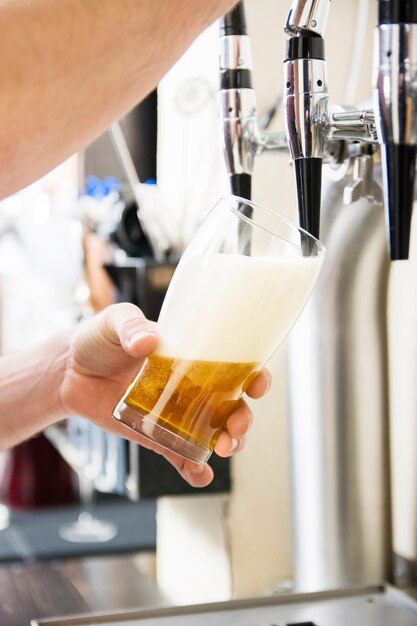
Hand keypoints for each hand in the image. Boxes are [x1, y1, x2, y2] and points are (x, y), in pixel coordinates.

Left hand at [60, 303, 270, 486]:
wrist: (68, 371)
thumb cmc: (98, 338)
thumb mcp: (114, 322)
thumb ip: (130, 326)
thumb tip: (149, 342)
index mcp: (192, 355)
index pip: (235, 364)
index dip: (255, 375)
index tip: (258, 385)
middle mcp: (192, 385)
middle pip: (233, 405)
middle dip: (243, 419)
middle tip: (236, 427)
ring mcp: (176, 413)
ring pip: (214, 432)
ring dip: (228, 444)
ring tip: (223, 450)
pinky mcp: (156, 435)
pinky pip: (181, 455)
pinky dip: (195, 468)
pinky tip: (200, 476)